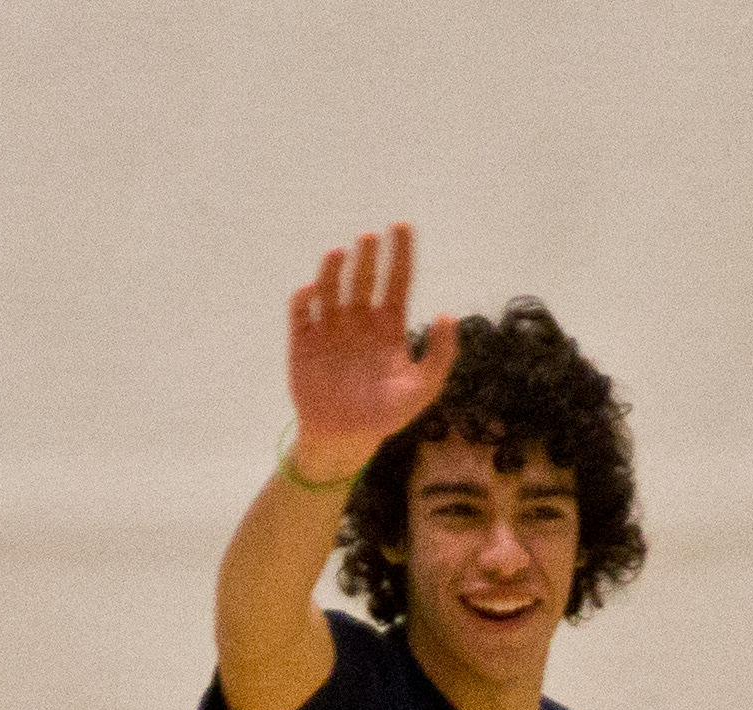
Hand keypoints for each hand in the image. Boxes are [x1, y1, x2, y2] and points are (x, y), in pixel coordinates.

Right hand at [287, 224, 457, 480]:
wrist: (345, 440)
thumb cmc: (385, 416)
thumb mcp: (421, 391)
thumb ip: (440, 357)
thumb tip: (451, 316)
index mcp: (389, 327)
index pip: (397, 281)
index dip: (401, 253)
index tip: (402, 225)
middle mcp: (359, 320)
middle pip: (365, 278)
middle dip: (368, 256)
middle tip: (370, 238)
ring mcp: (330, 327)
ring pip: (332, 287)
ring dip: (334, 269)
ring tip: (340, 253)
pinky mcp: (304, 341)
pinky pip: (301, 312)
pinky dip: (305, 299)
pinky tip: (313, 290)